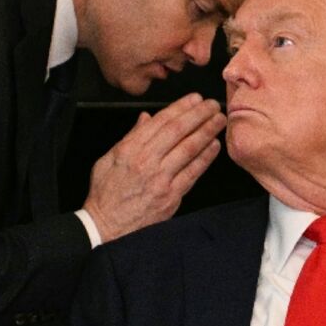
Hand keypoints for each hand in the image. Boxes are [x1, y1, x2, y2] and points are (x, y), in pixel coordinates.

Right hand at [83, 93, 225, 242]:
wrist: (106, 226)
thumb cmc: (105, 194)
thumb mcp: (108, 159)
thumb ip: (130, 137)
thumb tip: (146, 118)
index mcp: (129, 149)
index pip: (160, 122)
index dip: (180, 107)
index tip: (194, 99)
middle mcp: (146, 161)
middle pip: (178, 131)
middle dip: (199, 114)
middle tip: (213, 104)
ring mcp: (160, 179)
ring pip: (189, 149)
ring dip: (207, 132)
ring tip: (219, 120)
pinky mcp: (171, 196)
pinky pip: (193, 173)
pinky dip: (205, 157)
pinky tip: (214, 145)